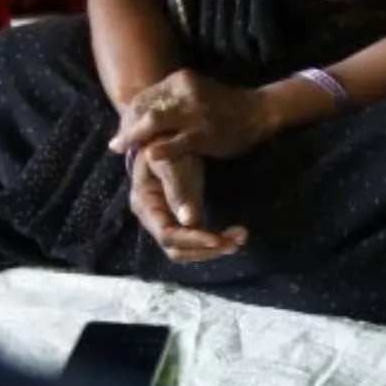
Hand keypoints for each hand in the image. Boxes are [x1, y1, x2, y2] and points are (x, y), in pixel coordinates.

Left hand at [109, 69, 274, 163]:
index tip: (123, 128)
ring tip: (120, 148)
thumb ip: (173, 98)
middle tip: (117, 143)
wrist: (257, 111)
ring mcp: (193, 112)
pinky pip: (177, 142)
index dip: (130, 114)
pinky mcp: (203, 133)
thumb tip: (147, 112)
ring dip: (133, 136)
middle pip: (144, 108)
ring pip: (155, 122)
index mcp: (180, 79)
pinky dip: (161, 149)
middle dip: (127, 126)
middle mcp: (183, 91)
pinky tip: (149, 155)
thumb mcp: (196, 91)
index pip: (145, 96)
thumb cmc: (225, 105)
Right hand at [129, 146, 246, 263]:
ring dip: (214, 248)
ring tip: (241, 237)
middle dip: (207, 249)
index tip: (217, 239)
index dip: (192, 240)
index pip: (167, 235)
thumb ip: (178, 189)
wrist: (165, 135)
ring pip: (188, 249)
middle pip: (177, 249)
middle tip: (237, 241)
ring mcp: (167, 220)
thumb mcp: (171, 160)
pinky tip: (236, 234)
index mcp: (145, 204)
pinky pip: (196, 238)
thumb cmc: (165, 143)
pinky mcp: (182, 217)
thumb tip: (189, 221)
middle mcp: (153, 218)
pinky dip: (215, 240)